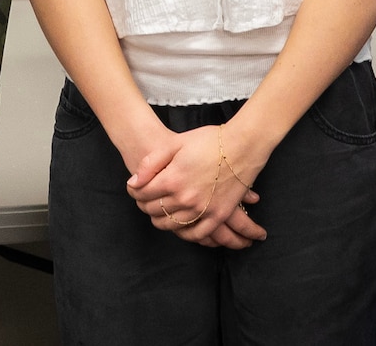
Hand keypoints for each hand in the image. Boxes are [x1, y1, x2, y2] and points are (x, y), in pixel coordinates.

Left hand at [125, 121, 267, 248]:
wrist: (242, 146)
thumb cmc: (208, 141)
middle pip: (155, 211)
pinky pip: (197, 235)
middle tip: (144, 201)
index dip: (135, 192)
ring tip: (159, 213)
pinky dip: (185, 234)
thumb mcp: (175, 144)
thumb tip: (133, 182)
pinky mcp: (218, 215)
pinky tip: (180, 228)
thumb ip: (151, 163)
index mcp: (172, 179)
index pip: (142, 194)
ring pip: (172, 225)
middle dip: (145, 206)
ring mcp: (202, 209)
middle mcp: (185, 198)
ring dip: (161, 221)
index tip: (135, 189)